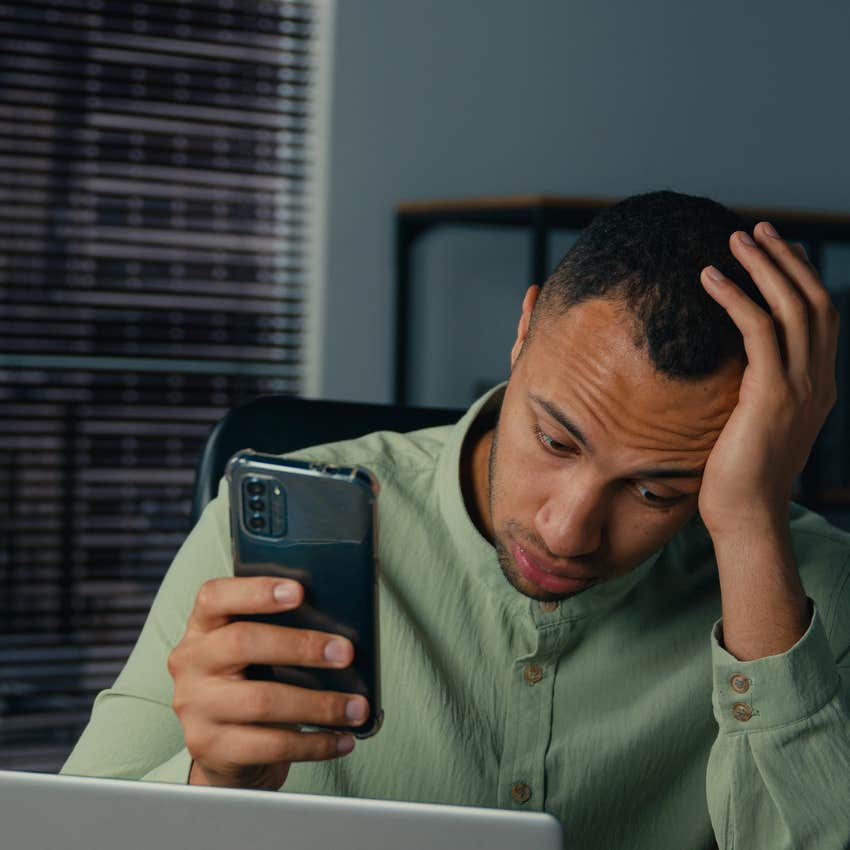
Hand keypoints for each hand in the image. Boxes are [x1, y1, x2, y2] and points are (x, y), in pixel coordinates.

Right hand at [167, 576, 367, 789]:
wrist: (224, 749)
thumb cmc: (251, 682)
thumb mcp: (255, 650)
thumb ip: (282, 630)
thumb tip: (340, 631)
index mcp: (203, 626)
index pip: (215, 596)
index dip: (256, 590)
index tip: (299, 591)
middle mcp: (191, 663)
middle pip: (242, 642)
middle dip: (301, 646)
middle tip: (345, 653)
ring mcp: (195, 707)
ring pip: (262, 700)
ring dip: (320, 704)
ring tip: (357, 707)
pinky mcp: (210, 747)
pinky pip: (271, 745)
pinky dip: (315, 743)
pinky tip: (342, 739)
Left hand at [697, 222, 839, 535]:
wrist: (746, 516)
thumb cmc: (738, 477)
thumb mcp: (755, 426)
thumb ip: (756, 394)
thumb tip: (731, 373)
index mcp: (817, 387)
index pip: (819, 318)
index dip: (799, 279)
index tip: (775, 251)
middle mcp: (818, 381)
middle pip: (812, 301)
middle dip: (785, 260)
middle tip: (756, 230)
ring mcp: (800, 387)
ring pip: (792, 307)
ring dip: (764, 266)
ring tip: (736, 238)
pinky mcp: (772, 394)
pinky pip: (757, 330)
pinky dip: (736, 297)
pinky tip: (709, 277)